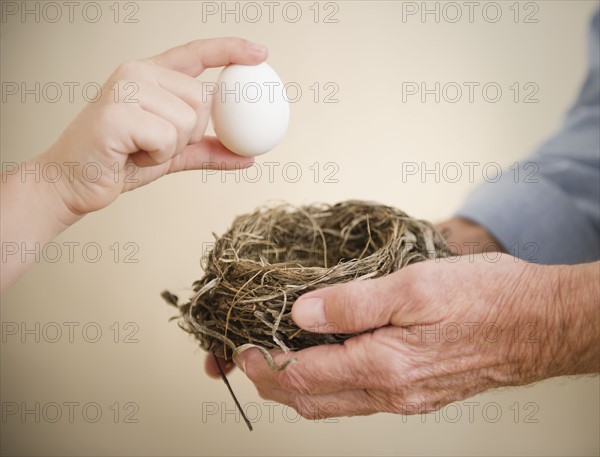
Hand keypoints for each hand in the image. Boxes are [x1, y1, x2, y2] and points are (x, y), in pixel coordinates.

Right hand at [0, 37, 265, 291]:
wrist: (73, 184)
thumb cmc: (119, 163)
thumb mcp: (171, 154)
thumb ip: (207, 150)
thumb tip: (248, 156)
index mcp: (149, 75)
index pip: (196, 53)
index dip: (230, 50)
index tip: (260, 53)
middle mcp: (137, 72)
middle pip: (202, 99)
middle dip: (190, 133)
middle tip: (155, 143)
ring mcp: (124, 88)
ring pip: (188, 120)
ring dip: (171, 147)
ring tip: (140, 149)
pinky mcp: (116, 112)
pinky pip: (167, 137)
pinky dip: (157, 156)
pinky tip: (132, 155)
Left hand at [205, 217, 503, 378]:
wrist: (540, 324)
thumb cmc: (485, 300)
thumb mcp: (414, 286)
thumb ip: (353, 302)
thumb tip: (301, 312)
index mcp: (383, 367)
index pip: (303, 376)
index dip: (264, 364)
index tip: (239, 349)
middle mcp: (391, 392)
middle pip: (312, 399)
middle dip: (271, 383)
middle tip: (246, 359)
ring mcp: (405, 396)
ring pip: (334, 402)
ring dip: (298, 386)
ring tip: (277, 360)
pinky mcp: (417, 390)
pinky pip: (359, 396)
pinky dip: (329, 383)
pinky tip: (326, 361)